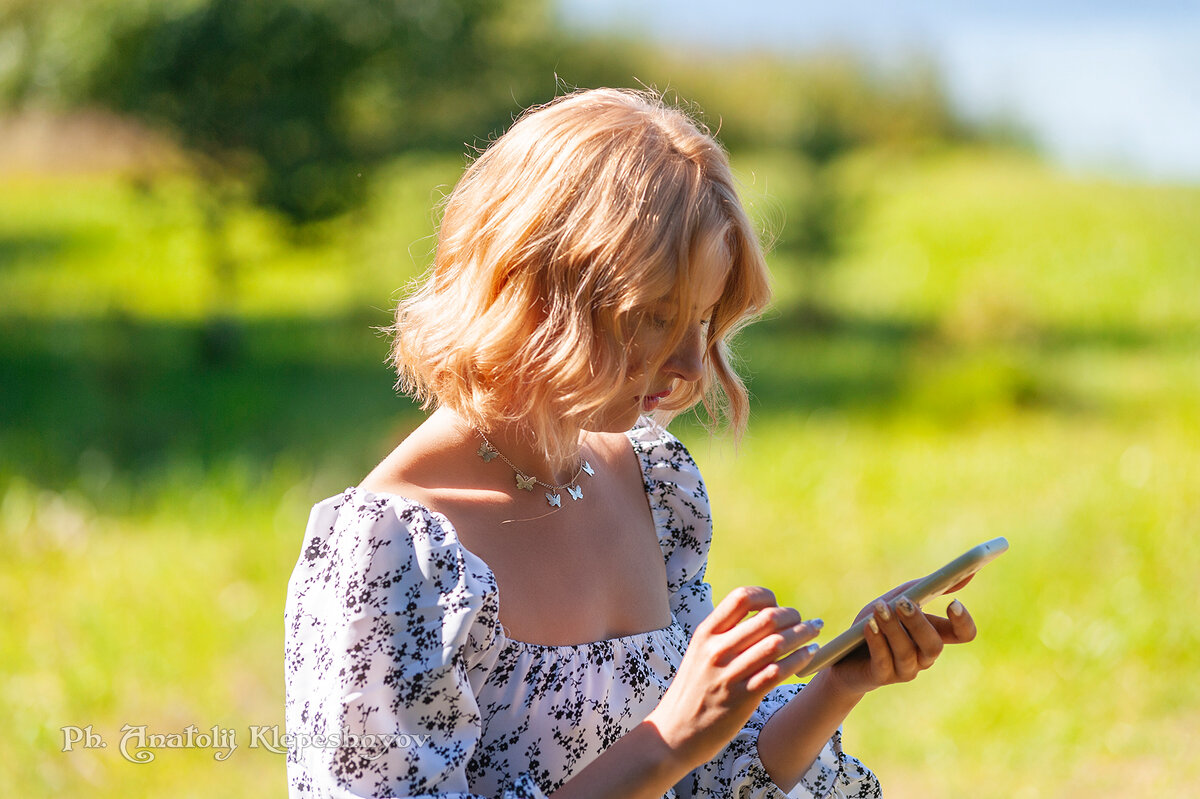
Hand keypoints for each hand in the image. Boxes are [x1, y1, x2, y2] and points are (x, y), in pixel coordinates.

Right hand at [645, 586, 821, 768]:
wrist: (674, 733)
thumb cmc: (692, 691)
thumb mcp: (698, 654)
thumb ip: (723, 635)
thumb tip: (759, 616)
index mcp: (705, 634)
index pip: (741, 598)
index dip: (766, 597)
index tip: (776, 605)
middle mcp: (716, 651)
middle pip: (766, 618)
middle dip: (792, 616)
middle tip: (804, 621)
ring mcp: (729, 675)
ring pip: (776, 644)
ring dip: (802, 635)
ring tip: (813, 634)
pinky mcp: (741, 699)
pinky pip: (777, 673)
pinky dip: (799, 660)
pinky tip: (808, 657)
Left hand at [823, 583, 976, 697]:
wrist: (843, 656)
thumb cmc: (875, 622)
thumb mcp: (898, 599)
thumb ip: (927, 586)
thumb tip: (966, 572)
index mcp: (933, 636)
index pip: (963, 634)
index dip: (963, 622)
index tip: (952, 603)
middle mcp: (923, 656)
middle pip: (934, 645)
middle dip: (918, 623)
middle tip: (903, 603)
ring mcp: (904, 670)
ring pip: (906, 652)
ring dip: (892, 628)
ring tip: (879, 608)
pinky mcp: (882, 677)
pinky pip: (883, 661)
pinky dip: (876, 641)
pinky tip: (868, 625)